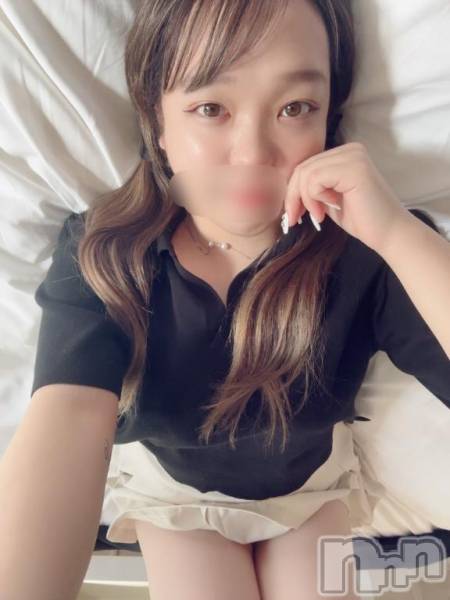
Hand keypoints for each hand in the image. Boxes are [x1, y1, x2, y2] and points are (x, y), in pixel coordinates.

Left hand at [283, 142, 409, 253]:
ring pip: (306, 173)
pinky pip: (315, 179)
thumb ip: (313, 187)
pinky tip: (326, 211)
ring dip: (305, 200)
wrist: (388, 234)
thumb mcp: (329, 199)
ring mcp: (353, 156)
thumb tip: (287, 189)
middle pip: (303, 168)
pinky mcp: (353, 168)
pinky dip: (314, 198)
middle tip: (295, 219)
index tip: (294, 214)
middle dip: (293, 196)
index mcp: (345, 154)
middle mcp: (350, 149)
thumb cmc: (361, 219)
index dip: (294, 191)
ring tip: (318, 217)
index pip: (306, 166)